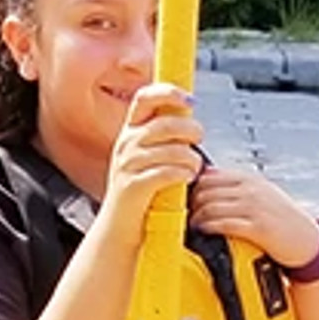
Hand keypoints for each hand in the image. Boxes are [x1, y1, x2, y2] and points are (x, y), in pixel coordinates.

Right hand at [103, 83, 204, 223]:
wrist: (119, 227)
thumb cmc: (140, 192)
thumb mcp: (147, 156)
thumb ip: (164, 135)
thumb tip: (190, 115)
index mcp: (130, 131)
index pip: (145, 97)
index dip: (169, 92)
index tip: (190, 100)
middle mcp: (126, 144)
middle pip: (166, 123)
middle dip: (191, 130)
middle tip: (199, 141)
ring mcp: (128, 165)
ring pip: (173, 150)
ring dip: (192, 159)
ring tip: (194, 168)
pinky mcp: (134, 186)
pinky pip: (168, 173)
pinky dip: (183, 174)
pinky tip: (186, 179)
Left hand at [190, 167, 318, 265]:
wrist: (307, 241)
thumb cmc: (279, 219)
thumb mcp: (259, 194)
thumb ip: (234, 187)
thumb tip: (202, 183)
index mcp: (248, 178)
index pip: (208, 175)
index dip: (191, 187)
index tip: (183, 200)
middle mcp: (251, 189)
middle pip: (205, 190)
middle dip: (190, 203)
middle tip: (182, 215)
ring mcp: (255, 207)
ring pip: (211, 206)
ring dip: (196, 217)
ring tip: (190, 225)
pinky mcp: (258, 227)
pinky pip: (224, 224)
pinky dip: (208, 227)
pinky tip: (202, 232)